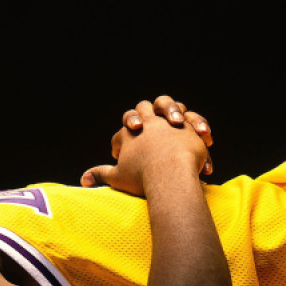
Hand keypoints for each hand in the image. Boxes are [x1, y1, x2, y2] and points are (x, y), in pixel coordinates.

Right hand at [80, 99, 210, 194]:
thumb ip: (100, 175)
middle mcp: (149, 121)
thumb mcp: (117, 177)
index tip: (121, 156)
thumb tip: (83, 180)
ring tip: (175, 125)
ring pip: (169, 105)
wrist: (169, 174)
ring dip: (172, 112)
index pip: (122, 131)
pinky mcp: (190, 127)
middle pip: (143, 108)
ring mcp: (169, 121)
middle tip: (146, 132)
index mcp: (130, 131)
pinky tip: (202, 137)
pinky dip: (197, 126)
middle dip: (143, 116)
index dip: (121, 142)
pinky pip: (193, 120)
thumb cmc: (142, 177)